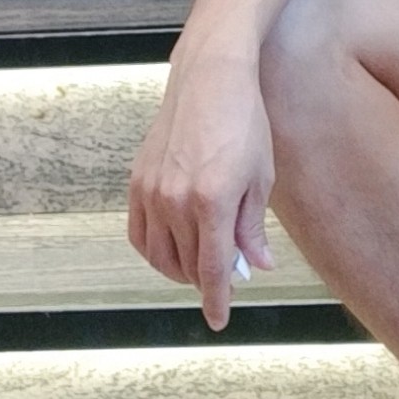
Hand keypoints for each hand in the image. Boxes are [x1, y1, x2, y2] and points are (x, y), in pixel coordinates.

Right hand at [127, 54, 275, 331]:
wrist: (209, 78)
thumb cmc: (244, 123)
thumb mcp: (260, 177)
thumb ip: (252, 227)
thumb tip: (256, 265)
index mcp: (213, 201)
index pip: (212, 269)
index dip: (216, 299)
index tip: (219, 320)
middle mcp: (177, 201)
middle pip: (188, 264)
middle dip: (207, 278)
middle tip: (227, 276)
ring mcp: (152, 191)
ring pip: (160, 255)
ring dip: (181, 268)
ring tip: (200, 264)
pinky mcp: (137, 181)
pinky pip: (139, 234)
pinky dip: (154, 251)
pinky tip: (170, 249)